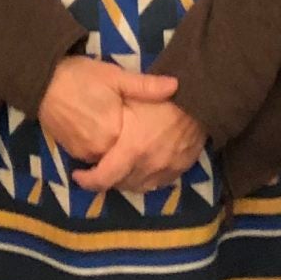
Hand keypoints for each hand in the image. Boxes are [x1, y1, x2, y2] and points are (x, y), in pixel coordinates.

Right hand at [36, 56, 178, 162]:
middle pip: (125, 161)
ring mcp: (83, 153)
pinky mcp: (71, 151)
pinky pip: (94, 158)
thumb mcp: (115, 76)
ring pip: (109, 161)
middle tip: (151, 142)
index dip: (152, 147)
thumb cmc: (80, 76)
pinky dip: (104, 153)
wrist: (42, 79)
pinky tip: (111, 138)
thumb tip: (176, 85)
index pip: (140, 152)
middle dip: (137, 154)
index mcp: (114, 135)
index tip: (164, 142)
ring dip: (120, 155)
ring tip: (134, 142)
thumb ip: (145, 86)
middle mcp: (99, 151)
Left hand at [74, 100, 205, 194]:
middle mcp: (148, 166)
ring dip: (125, 181)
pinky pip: (157, 183)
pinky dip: (144, 179)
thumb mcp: (133, 93)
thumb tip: (88, 108)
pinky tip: (139, 169)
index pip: (104, 178)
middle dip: (106, 178)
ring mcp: (166, 170)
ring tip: (116, 169)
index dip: (88, 180)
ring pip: (139, 186)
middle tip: (97, 167)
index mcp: (133, 149)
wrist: (203, 100)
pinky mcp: (180, 169)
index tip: (78, 174)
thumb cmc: (163, 95)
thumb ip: (106, 117)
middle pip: (121, 184)